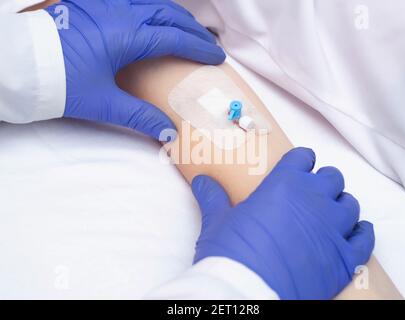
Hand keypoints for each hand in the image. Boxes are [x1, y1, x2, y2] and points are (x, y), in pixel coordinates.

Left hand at [45, 0, 224, 138]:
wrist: (17, 66)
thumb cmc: (59, 82)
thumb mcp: (103, 103)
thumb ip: (140, 116)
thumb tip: (169, 134)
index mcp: (125, 34)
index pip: (174, 37)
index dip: (198, 47)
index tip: (216, 56)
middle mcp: (118, 11)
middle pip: (167, 13)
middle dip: (192, 28)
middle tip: (208, 42)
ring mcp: (104, 3)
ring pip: (151, 1)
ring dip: (173, 14)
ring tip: (187, 28)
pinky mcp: (91, 3)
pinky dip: (151, 7)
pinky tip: (153, 15)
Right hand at [191, 147, 374, 298]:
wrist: (248, 293)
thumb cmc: (231, 254)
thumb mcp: (217, 222)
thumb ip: (213, 197)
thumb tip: (202, 181)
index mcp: (284, 184)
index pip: (303, 158)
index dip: (301, 162)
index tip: (297, 168)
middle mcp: (314, 200)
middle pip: (332, 178)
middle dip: (322, 183)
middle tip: (309, 194)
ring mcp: (332, 229)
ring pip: (350, 204)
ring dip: (340, 205)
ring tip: (327, 214)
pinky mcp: (344, 258)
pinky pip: (364, 237)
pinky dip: (360, 232)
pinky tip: (353, 231)